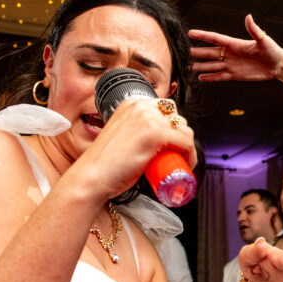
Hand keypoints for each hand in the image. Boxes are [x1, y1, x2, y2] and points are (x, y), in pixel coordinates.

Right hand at [67, 96, 196, 200]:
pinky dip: (190, 155)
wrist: (92, 178)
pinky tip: (186, 165)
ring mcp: (148, 118)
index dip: (174, 129)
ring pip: (184, 131)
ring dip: (187, 148)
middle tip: (176, 156)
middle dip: (181, 137)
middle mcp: (140, 106)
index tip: (174, 146)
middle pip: (177, 119)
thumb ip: (135, 132)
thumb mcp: (123, 137)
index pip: (166, 109)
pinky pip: (186, 142)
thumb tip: (154, 141)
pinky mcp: (155, 133)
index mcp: (132, 104)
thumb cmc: (105, 164)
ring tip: (180, 163)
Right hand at [189, 15, 282, 82]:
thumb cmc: (273, 51)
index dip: (203, 35)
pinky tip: (201, 78)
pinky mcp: (236, 75)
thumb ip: (254, 30)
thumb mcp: (264, 40)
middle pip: (210, 53)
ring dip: (201, 66)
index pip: (215, 39)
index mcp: (235, 44)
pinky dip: (211, 77)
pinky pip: (220, 76)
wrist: (279, 65)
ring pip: (213, 65)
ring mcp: (232, 64)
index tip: (190, 33)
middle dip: (197, 52)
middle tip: (183, 52)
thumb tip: (248, 17)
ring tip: (188, 67)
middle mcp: (231, 54)